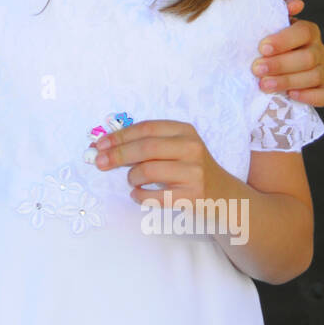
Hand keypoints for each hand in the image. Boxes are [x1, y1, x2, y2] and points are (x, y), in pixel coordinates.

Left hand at [91, 119, 222, 205]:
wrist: (224, 195)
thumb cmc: (191, 169)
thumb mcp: (178, 148)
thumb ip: (149, 144)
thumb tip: (106, 147)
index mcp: (185, 131)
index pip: (146, 128)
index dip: (120, 135)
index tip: (99, 144)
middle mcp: (192, 148)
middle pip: (146, 147)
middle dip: (117, 155)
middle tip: (98, 162)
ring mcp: (194, 172)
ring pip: (148, 170)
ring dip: (131, 177)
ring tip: (132, 181)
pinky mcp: (193, 196)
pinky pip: (155, 196)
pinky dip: (139, 196)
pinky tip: (137, 194)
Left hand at [252, 0, 323, 106]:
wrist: (264, 61)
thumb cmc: (265, 39)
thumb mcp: (268, 21)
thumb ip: (280, 8)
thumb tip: (296, 5)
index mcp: (308, 31)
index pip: (303, 32)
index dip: (284, 40)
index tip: (262, 47)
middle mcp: (318, 50)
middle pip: (308, 58)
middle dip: (280, 64)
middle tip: (256, 69)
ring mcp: (321, 70)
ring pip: (313, 77)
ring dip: (287, 81)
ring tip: (264, 85)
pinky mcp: (320, 89)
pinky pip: (323, 95)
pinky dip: (309, 96)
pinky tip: (291, 95)